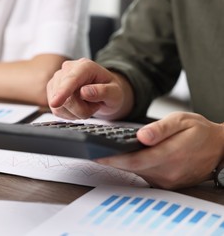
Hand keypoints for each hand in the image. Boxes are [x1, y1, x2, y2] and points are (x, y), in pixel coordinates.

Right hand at [47, 58, 132, 119]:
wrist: (104, 92)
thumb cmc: (111, 90)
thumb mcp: (116, 92)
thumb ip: (104, 91)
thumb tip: (84, 92)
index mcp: (85, 66)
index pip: (71, 79)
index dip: (63, 92)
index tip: (55, 103)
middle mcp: (68, 69)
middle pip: (65, 97)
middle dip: (81, 109)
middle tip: (95, 106)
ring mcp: (57, 79)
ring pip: (59, 106)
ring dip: (76, 113)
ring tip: (87, 105)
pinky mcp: (52, 91)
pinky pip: (56, 110)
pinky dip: (69, 114)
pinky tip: (78, 108)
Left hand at [96, 112, 223, 188]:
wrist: (220, 148)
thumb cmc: (200, 132)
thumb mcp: (182, 121)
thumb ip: (161, 129)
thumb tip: (142, 136)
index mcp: (170, 155)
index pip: (134, 160)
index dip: (113, 159)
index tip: (96, 155)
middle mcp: (168, 172)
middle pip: (132, 168)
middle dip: (111, 161)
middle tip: (92, 153)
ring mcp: (167, 180)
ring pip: (137, 172)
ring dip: (120, 164)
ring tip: (104, 152)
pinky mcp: (167, 183)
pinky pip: (145, 175)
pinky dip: (132, 167)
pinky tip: (124, 158)